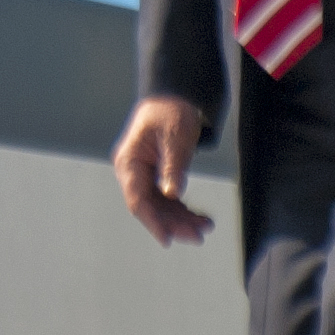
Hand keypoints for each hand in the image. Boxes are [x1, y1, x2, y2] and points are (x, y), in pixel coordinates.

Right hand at [113, 96, 211, 245]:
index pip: (137, 199)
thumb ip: (173, 165)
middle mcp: (133, 171)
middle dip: (173, 223)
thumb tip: (173, 194)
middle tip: (198, 236)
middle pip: (149, 207)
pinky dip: (182, 209)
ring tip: (205, 227)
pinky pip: (167, 199)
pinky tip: (199, 217)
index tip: (167, 239)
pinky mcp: (156, 176)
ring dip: (181, 219)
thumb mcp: (176, 137)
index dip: (152, 221)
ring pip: (160, 206)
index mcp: (129, 161)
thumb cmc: (171, 111)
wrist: (174, 95)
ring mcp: (144, 175)